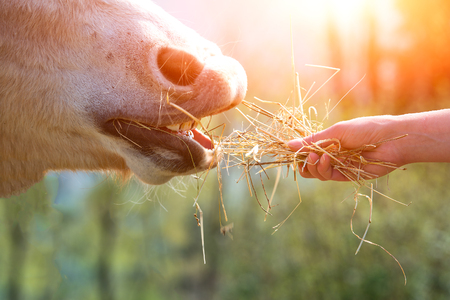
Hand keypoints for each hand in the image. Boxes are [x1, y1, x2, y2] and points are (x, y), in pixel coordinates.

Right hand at [287, 116, 404, 180]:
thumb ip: (312, 141)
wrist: (391, 140)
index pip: (307, 151)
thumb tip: (288, 145)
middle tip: (305, 156)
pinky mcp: (347, 176)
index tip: (291, 151)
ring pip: (316, 173)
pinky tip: (326, 159)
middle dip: (303, 162)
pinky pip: (328, 176)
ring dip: (312, 166)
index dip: (298, 153)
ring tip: (315, 157)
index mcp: (330, 142)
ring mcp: (340, 166)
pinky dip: (323, 168)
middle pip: (309, 165)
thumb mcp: (335, 132)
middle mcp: (333, 155)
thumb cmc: (366, 129)